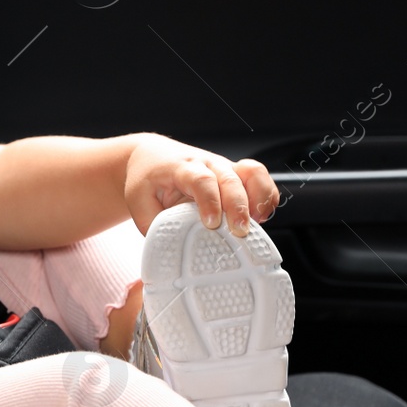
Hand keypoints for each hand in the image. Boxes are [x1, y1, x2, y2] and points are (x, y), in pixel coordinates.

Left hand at [123, 134, 278, 237]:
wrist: (152, 156)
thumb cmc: (146, 180)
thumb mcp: (139, 203)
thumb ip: (154, 225)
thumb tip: (171, 250)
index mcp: (181, 168)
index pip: (200, 179)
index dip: (210, 200)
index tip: (211, 224)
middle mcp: (206, 164)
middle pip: (230, 178)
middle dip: (238, 206)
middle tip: (239, 232)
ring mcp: (223, 167)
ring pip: (251, 172)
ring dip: (259, 196)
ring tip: (258, 222)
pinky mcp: (235, 174)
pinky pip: (259, 178)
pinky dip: (266, 195)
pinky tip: (262, 216)